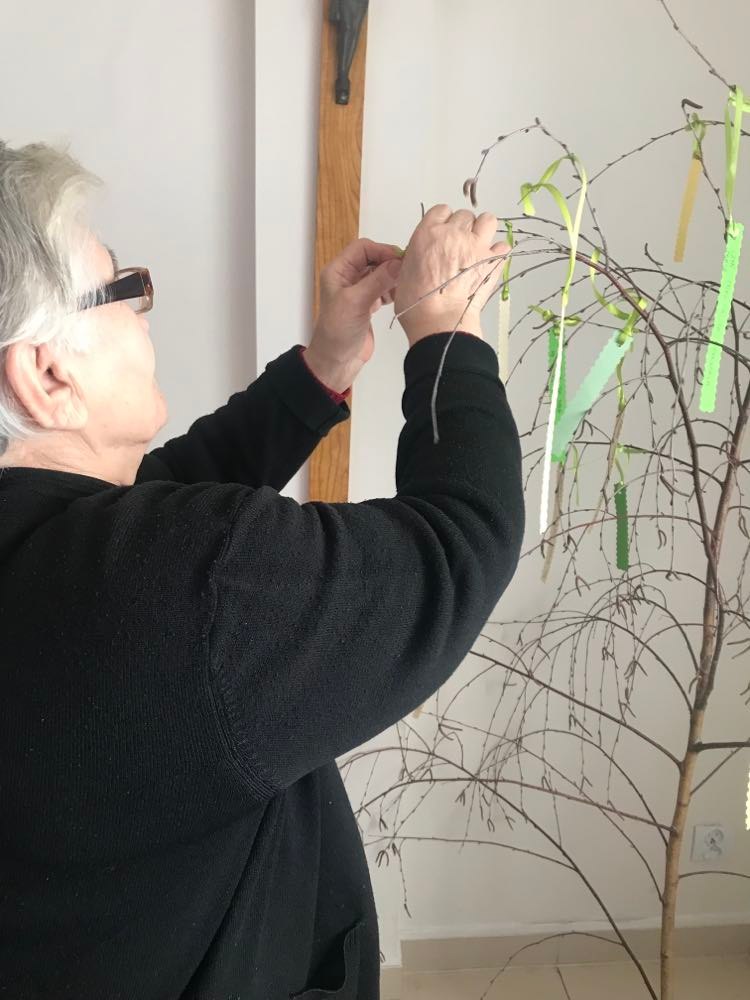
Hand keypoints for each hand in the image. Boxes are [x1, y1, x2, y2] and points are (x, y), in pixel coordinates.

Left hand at [307, 238, 402, 392]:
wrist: (336, 361)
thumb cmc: (339, 330)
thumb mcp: (356, 302)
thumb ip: (377, 281)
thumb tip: (399, 262)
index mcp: (338, 271)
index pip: (362, 248)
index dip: (382, 251)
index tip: (400, 260)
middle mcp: (347, 278)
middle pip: (373, 259)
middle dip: (390, 263)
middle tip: (408, 272)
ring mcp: (358, 291)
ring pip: (380, 274)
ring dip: (393, 277)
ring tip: (405, 285)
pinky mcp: (368, 305)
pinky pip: (383, 289)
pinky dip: (392, 290)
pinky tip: (401, 295)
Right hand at [394, 206, 508, 346]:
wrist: (439, 320)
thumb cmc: (416, 303)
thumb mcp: (405, 271)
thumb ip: (419, 254)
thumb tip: (426, 256)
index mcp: (428, 233)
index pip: (441, 211)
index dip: (443, 222)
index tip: (443, 235)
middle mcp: (453, 233)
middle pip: (464, 216)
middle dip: (462, 228)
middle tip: (459, 247)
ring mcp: (476, 245)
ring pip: (487, 220)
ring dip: (483, 230)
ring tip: (478, 246)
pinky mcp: (493, 261)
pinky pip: (503, 245)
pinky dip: (498, 252)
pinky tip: (490, 262)